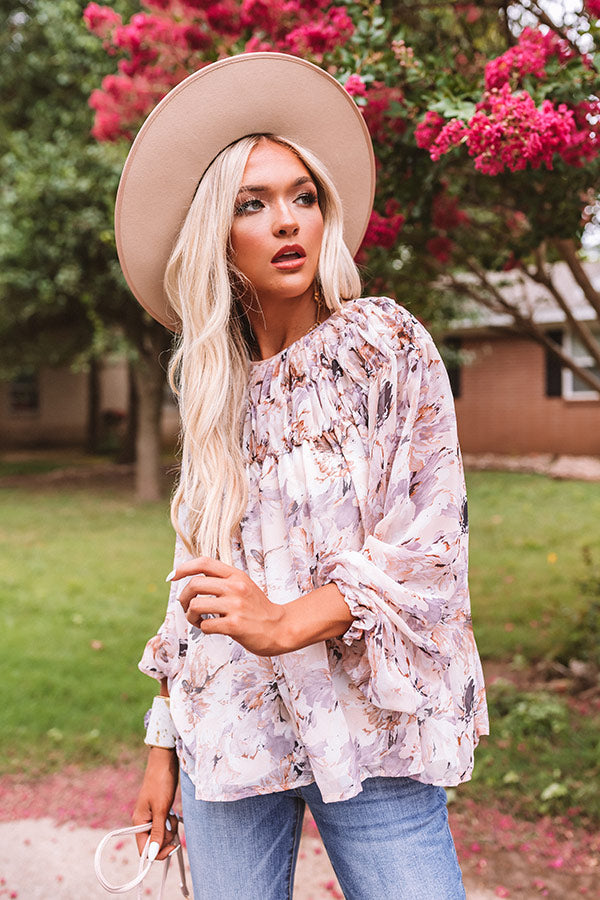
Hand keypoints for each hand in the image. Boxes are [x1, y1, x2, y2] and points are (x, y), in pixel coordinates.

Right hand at [132, 747, 178, 860]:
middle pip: (154, 843)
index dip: (157, 853)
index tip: (172, 847)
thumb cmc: (161, 783)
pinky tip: (173, 812)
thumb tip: (152, 854)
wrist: (164, 762)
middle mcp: (142, 821)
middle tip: (172, 823)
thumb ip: (157, 832)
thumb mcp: (161, 809)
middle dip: (166, 837)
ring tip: (173, 814)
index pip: (144, 850)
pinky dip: (171, 821)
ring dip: (170, 828)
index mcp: (138, 822)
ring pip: (162, 834)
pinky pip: (165, 824)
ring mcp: (150, 816)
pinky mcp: (158, 810)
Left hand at [173, 556, 288, 655]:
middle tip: (186, 606)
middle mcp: (235, 587)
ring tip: (197, 620)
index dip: (184, 568)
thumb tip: (193, 579)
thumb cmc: (257, 609)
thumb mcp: (244, 586)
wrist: (280, 628)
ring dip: (190, 615)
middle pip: (194, 584)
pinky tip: (209, 628)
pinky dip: (202, 628)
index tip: (172, 577)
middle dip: (183, 596)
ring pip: (195, 605)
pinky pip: (205, 625)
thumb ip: (223, 580)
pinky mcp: (234, 625)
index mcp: (236, 575)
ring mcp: (235, 605)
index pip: (204, 562)